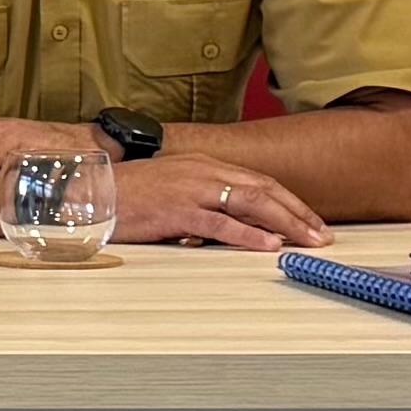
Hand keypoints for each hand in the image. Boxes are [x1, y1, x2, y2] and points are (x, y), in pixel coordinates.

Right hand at [110, 154, 328, 251]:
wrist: (89, 191)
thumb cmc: (125, 195)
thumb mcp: (170, 189)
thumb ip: (201, 199)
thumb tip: (229, 223)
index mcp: (203, 164)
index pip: (258, 181)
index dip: (289, 202)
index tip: (309, 221)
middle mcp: (203, 171)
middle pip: (264, 190)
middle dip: (298, 213)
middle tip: (321, 235)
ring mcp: (191, 189)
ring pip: (252, 203)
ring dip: (286, 223)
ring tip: (308, 241)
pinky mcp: (178, 210)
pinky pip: (222, 224)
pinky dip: (250, 235)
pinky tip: (269, 246)